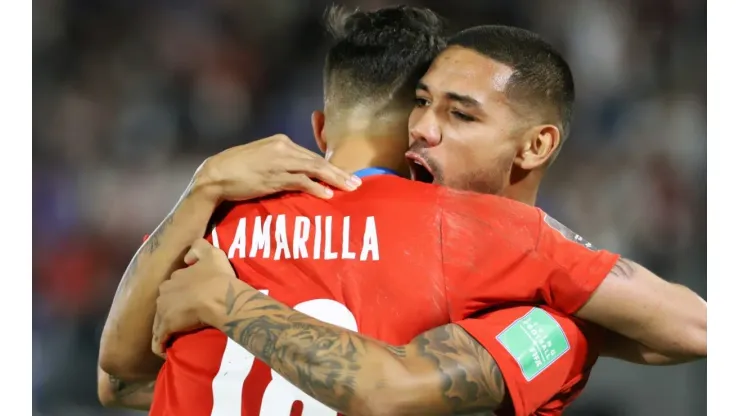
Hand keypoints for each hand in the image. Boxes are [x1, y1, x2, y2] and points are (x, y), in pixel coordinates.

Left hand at [152, 239, 237, 357]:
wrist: (220, 297)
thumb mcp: (212, 253)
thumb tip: (187, 257)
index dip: (182, 293)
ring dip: (165, 328)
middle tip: (184, 318)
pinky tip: (165, 351)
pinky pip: (159, 340)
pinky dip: (160, 345)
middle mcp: (164, 293)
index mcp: (173, 278)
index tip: (190, 300)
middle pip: (164, 303)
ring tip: (175, 335)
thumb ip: (198, 248)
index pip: (173, 286)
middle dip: (170, 310)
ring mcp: (163, 312)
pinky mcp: (166, 328)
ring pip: (159, 322)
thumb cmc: (218, 277)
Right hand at [194, 134, 360, 201]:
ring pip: (314, 169)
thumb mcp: (262, 159)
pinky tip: (328, 194)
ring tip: (350, 188)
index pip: (311, 155)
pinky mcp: (273, 177)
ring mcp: (278, 162)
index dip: (330, 167)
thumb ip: (281, 163)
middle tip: (357, 182)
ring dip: (334, 180)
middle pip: (317, 160)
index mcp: (281, 142)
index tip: (345, 175)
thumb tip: (299, 174)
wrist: (215, 175)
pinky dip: (316, 187)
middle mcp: (283, 148)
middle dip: (339, 172)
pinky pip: (300, 182)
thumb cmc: (236, 170)